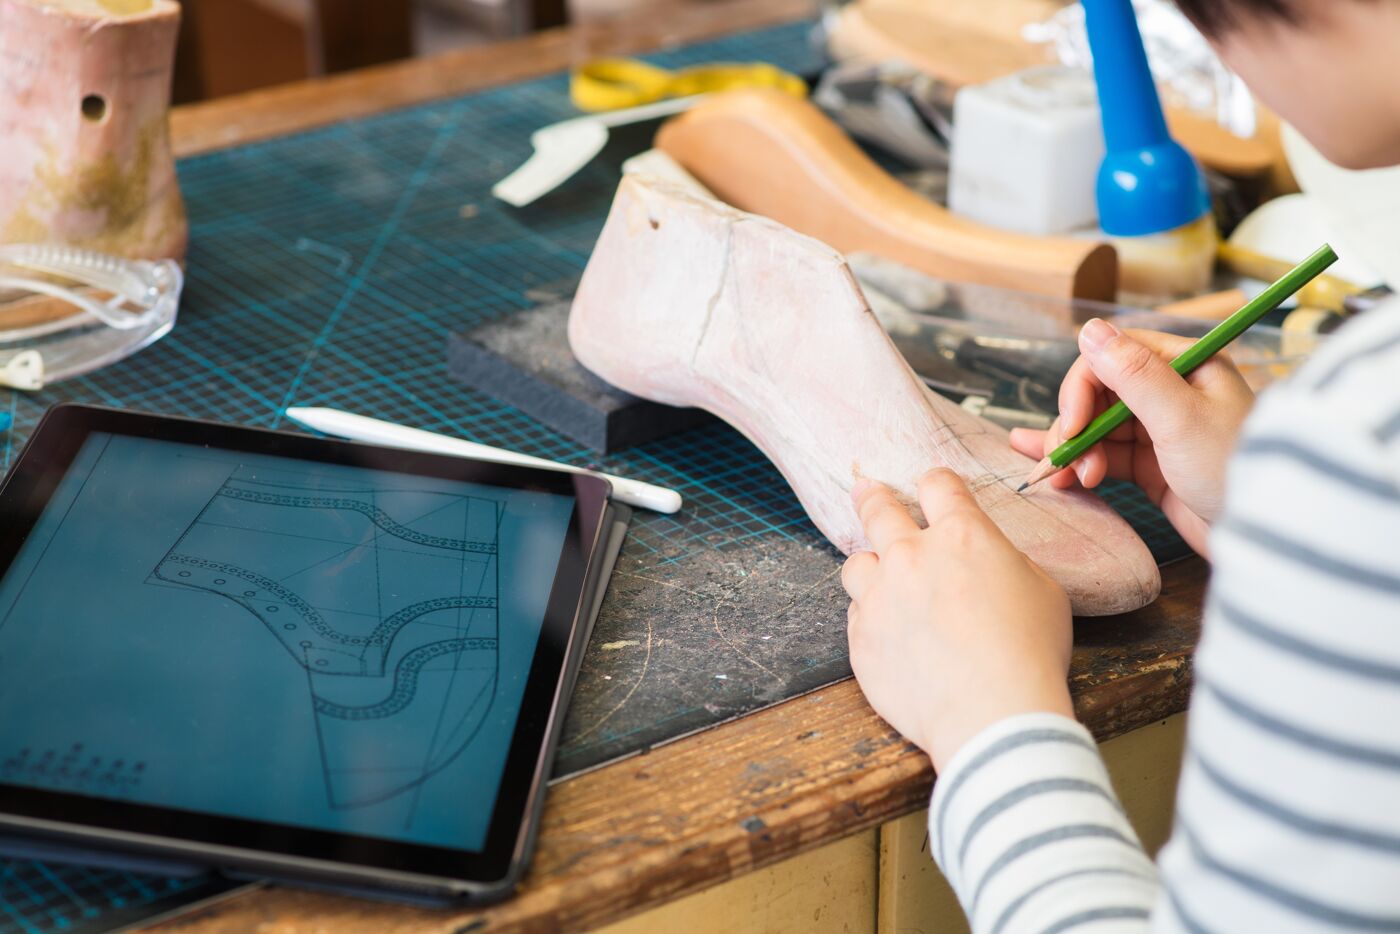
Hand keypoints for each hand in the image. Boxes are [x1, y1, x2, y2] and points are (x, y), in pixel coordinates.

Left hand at [842, 470, 1073, 770]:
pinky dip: (872, 618)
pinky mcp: (861, 637)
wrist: (993, 716)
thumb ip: (1005, 563)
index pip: (938, 486)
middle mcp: (911, 557)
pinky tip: (893, 635)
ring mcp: (879, 596)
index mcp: (962, 537)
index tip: (932, 487)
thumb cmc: (1030, 655)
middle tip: (866, 490)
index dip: (936, 483)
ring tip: (880, 579)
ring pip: (857, 564)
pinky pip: (857, 614)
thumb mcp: (1042, 591)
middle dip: (873, 497)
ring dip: (870, 568)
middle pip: (878, 509)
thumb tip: (987, 561)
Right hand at [1010, 319, 1253, 556]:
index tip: (1071, 427)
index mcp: (1185, 364)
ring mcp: (1160, 428)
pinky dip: (1081, 463)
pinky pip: (1105, 455)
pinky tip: (1055, 473)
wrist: (1265, 536)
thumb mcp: (1180, 418)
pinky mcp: (1152, 464)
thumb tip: (1088, 327)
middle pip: (1098, 392)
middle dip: (1075, 425)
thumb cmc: (1232, 469)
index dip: (1082, 388)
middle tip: (1066, 459)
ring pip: (1096, 426)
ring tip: (1070, 479)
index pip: (1113, 355)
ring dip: (1075, 449)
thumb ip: (1132, 374)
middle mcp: (1170, 390)